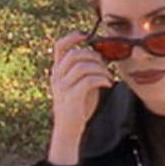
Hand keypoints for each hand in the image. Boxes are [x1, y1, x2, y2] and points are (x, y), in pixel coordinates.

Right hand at [47, 31, 112, 164]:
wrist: (68, 130)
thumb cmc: (78, 106)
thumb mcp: (80, 84)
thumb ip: (86, 70)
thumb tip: (102, 57)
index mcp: (57, 71)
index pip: (59, 46)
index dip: (72, 37)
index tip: (86, 35)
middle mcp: (57, 77)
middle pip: (74, 54)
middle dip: (94, 56)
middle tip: (105, 64)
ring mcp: (63, 87)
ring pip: (82, 66)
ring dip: (99, 68)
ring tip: (108, 76)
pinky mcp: (72, 97)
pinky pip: (88, 80)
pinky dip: (101, 79)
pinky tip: (107, 84)